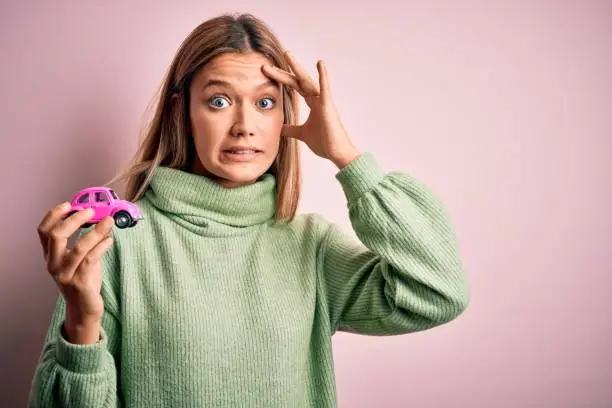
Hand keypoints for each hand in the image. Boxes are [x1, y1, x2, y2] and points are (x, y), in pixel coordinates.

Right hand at [37, 203, 113, 343]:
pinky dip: (102, 246)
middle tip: (91, 211)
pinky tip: (110, 240)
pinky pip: (91, 259)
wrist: (84, 308)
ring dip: (96, 231)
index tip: (69, 204)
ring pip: (78, 247)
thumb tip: (103, 219)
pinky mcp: (79, 283)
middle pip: (56, 236)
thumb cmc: (83, 280)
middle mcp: (53, 264)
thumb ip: (86, 241)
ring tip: (109, 221)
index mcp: (50, 256)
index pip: (43, 231)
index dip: (54, 215)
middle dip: (74, 220)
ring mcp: (65, 274)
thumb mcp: (80, 258)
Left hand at [262, 51, 360, 168]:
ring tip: (287, 55)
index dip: (281, 79)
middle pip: (297, 81)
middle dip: (283, 72)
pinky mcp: (329, 106)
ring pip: (307, 81)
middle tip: (267, 65)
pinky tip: (320, 63)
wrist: (337, 153)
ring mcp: (324, 101)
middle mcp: (318, 99)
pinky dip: (323, 76)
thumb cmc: (324, 143)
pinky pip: (325, 89)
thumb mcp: (301, 134)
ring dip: (297, 68)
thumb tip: (279, 128)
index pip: (294, 87)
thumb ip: (291, 129)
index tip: (267, 72)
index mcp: (313, 104)